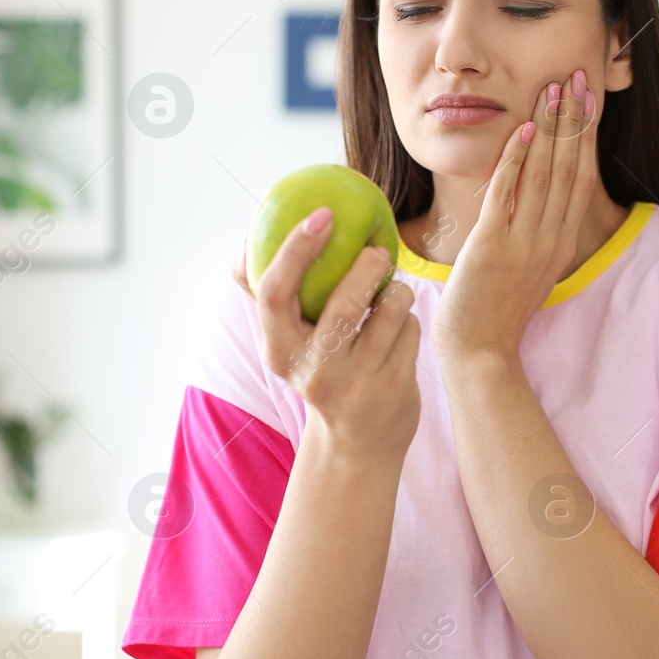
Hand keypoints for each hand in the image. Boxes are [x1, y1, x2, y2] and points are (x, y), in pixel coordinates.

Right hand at [237, 208, 421, 456]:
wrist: (356, 443)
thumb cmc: (318, 371)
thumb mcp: (287, 343)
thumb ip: (267, 292)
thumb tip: (247, 234)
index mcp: (279, 351)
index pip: (275, 293)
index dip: (295, 249)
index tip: (322, 214)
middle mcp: (314, 370)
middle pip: (343, 305)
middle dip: (366, 267)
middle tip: (376, 249)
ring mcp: (357, 383)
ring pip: (389, 311)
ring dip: (396, 290)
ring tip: (391, 291)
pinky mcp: (394, 388)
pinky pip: (411, 329)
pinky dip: (409, 318)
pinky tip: (400, 328)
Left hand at [430, 68, 597, 361]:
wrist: (480, 353)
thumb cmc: (496, 313)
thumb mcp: (529, 269)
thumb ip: (536, 235)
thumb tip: (534, 200)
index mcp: (561, 243)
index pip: (580, 178)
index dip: (585, 137)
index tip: (587, 100)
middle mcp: (550, 239)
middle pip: (569, 168)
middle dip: (574, 119)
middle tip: (577, 76)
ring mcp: (525, 242)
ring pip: (545, 174)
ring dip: (549, 128)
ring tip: (553, 89)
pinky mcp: (494, 247)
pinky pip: (508, 194)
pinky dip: (517, 159)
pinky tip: (521, 129)